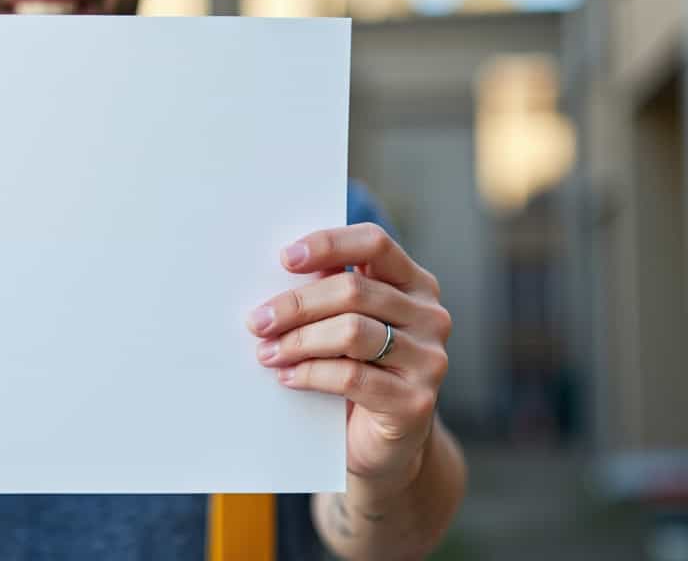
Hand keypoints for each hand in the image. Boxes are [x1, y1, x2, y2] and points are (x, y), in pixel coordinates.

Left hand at [246, 223, 450, 489]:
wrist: (385, 445)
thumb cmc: (359, 372)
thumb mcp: (346, 325)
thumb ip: (329, 297)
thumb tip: (275, 276)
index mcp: (415, 284)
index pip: (374, 243)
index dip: (328, 244)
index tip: (284, 258)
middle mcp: (430, 316)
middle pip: (354, 289)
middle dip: (296, 304)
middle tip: (257, 320)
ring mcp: (428, 359)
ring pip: (351, 332)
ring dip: (298, 340)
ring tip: (266, 352)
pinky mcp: (416, 401)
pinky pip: (352, 377)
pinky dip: (311, 374)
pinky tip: (287, 377)